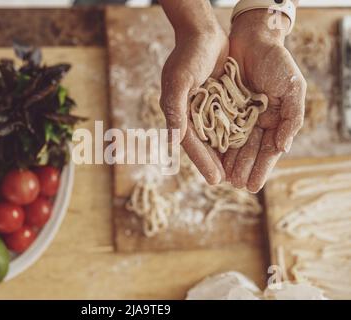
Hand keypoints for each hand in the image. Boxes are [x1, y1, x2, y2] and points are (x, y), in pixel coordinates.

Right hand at [160, 20, 228, 183]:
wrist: (203, 33)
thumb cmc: (188, 56)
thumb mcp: (179, 81)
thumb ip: (176, 110)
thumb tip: (174, 142)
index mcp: (178, 113)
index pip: (191, 143)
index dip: (203, 161)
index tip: (215, 180)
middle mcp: (191, 115)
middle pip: (204, 145)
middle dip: (214, 164)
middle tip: (228, 183)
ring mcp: (206, 109)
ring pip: (217, 138)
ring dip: (226, 155)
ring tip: (238, 173)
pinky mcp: (220, 102)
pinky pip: (228, 123)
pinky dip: (234, 137)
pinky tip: (245, 149)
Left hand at [224, 10, 305, 191]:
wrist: (252, 39)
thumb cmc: (276, 62)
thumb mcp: (292, 88)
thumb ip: (292, 117)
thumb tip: (283, 147)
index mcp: (273, 121)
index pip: (267, 151)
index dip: (260, 168)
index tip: (253, 186)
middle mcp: (254, 122)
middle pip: (248, 151)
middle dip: (242, 168)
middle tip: (235, 185)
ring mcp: (236, 116)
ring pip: (231, 143)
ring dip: (227, 161)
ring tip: (222, 178)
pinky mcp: (219, 107)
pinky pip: (215, 128)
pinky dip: (213, 142)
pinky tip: (210, 156)